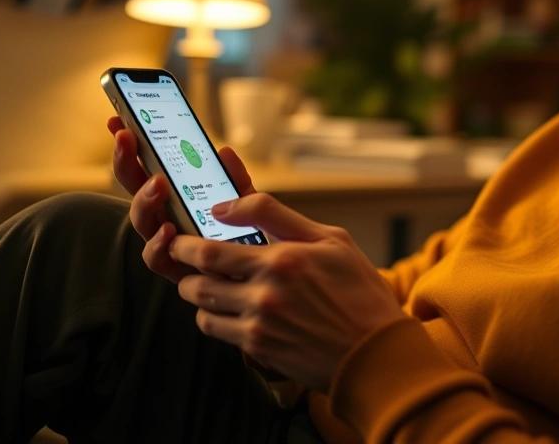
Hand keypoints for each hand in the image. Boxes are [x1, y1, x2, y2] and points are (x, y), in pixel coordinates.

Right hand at [107, 116, 256, 282]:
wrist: (262, 280)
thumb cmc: (247, 238)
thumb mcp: (247, 203)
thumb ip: (235, 180)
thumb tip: (224, 152)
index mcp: (176, 197)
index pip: (145, 167)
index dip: (130, 146)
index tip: (117, 120)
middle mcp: (165, 218)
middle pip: (135, 189)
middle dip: (125, 161)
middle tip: (127, 137)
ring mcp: (167, 243)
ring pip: (142, 222)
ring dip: (144, 200)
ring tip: (157, 184)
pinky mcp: (176, 270)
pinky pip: (157, 258)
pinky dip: (159, 244)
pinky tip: (169, 231)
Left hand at [169, 193, 406, 392]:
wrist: (376, 351)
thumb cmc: (359, 291)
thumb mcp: (331, 239)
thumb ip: (277, 216)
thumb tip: (226, 208)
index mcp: (283, 259)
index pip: (212, 249)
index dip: (185, 244)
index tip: (182, 239)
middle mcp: (266, 292)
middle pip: (198, 280)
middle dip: (183, 266)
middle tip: (184, 258)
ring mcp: (261, 324)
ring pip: (202, 308)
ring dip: (197, 294)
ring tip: (208, 283)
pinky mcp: (260, 349)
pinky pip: (217, 331)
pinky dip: (214, 318)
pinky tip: (229, 309)